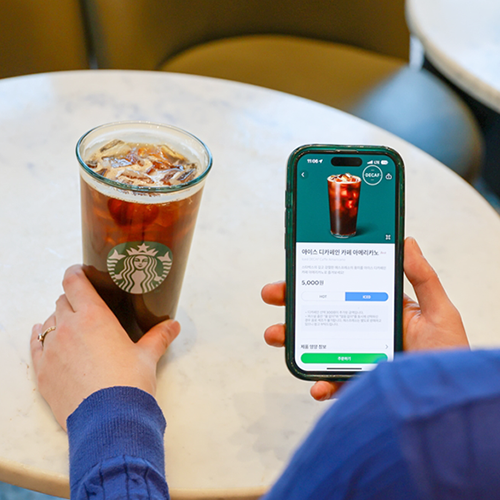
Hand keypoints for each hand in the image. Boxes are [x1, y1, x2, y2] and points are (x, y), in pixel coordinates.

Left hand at [31, 265, 179, 429]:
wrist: (110, 419)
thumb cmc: (130, 382)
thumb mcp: (147, 356)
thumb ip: (159, 336)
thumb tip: (174, 325)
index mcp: (94, 317)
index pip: (74, 283)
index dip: (75, 273)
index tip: (79, 271)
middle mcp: (68, 327)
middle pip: (61, 301)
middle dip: (72, 300)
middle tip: (85, 306)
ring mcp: (52, 350)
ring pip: (48, 323)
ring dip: (58, 320)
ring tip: (71, 327)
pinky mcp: (43, 371)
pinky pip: (36, 345)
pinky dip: (40, 337)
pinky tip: (43, 336)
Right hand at [261, 237, 467, 400]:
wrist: (452, 404)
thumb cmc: (450, 355)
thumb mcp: (439, 311)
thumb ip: (423, 278)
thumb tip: (407, 241)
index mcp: (377, 312)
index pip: (339, 291)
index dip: (314, 281)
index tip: (293, 271)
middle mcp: (362, 333)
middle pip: (320, 317)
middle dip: (291, 306)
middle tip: (272, 296)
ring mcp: (357, 359)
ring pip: (316, 348)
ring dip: (293, 342)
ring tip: (276, 335)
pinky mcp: (358, 385)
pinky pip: (334, 383)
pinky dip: (321, 385)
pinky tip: (317, 385)